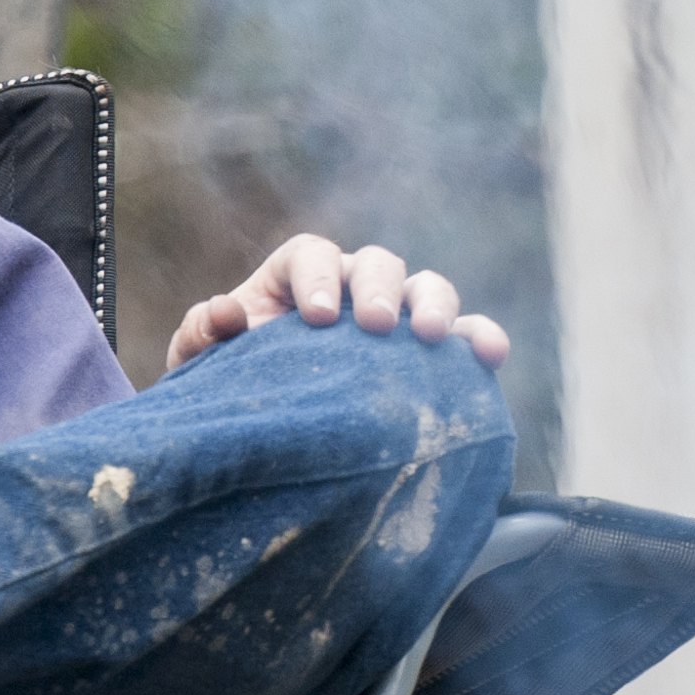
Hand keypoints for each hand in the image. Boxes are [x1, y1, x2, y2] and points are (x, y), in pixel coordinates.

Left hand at [166, 232, 511, 381]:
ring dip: (435, 304)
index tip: (317, 318)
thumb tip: (226, 312)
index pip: (312, 255)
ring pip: (427, 288)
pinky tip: (490, 357)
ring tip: (434, 337)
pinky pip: (465, 338)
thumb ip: (204, 335)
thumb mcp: (203, 368)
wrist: (263, 439)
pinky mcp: (430, 358)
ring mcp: (396, 320)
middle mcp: (352, 290)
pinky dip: (481, 339)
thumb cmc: (233, 390)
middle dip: (380, 288)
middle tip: (377, 325)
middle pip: (377, 264)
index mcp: (295, 280)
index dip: (318, 277)